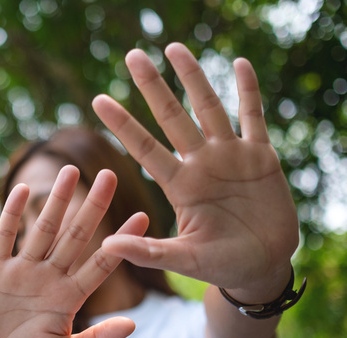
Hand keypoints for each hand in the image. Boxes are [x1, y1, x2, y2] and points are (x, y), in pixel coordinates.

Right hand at [0, 166, 144, 337]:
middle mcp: (49, 277)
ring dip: (57, 201)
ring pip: (44, 229)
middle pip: (75, 236)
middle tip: (109, 175)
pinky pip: (5, 236)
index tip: (144, 217)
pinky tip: (23, 190)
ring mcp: (22, 270)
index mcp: (69, 297)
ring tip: (70, 171)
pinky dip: (13, 214)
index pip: (101, 263)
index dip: (122, 241)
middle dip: (92, 207)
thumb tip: (133, 326)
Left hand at [92, 43, 298, 299]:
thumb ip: (148, 252)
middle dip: (153, 87)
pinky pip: (253, 117)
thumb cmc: (219, 266)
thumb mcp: (183, 259)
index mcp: (179, 186)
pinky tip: (239, 63)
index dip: (124, 124)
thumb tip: (106, 247)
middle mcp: (200, 165)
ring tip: (174, 48)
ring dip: (193, 78)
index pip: (145, 148)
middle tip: (132, 56)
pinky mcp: (260, 157)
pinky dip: (248, 91)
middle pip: (172, 117)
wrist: (260, 268)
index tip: (98, 100)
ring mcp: (229, 157)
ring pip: (208, 108)